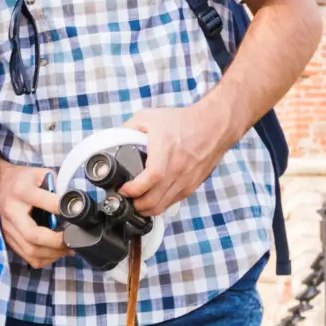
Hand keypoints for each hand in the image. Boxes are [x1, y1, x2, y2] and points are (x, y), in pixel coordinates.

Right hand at [0, 157, 69, 268]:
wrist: (1, 182)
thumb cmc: (24, 179)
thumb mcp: (41, 174)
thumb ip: (57, 187)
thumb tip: (75, 207)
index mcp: (21, 191)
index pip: (47, 204)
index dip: (65, 212)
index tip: (77, 218)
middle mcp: (11, 210)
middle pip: (33, 236)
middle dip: (57, 242)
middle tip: (72, 240)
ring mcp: (7, 226)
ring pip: (30, 250)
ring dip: (52, 253)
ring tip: (66, 248)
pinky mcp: (7, 237)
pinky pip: (27, 257)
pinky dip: (44, 258)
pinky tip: (54, 252)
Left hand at [120, 101, 226, 215]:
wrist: (214, 126)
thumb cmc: (182, 121)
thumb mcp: (148, 117)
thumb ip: (128, 128)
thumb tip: (112, 139)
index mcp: (165, 152)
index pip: (151, 178)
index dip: (134, 189)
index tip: (123, 189)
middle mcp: (178, 170)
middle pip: (155, 200)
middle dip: (135, 205)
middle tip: (124, 198)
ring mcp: (186, 181)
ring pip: (163, 206)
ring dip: (146, 208)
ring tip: (134, 201)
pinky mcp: (192, 186)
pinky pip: (173, 202)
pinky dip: (160, 204)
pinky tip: (150, 198)